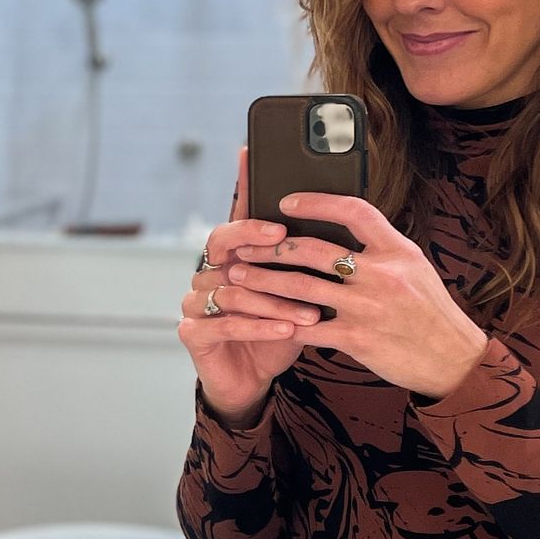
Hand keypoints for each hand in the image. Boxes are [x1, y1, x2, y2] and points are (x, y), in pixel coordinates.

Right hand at [178, 152, 321, 425]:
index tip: (251, 156)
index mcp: (235, 257)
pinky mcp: (193, 333)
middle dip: (251, 235)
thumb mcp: (301, 295)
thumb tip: (346, 227)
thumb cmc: (280, 332)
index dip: (241, 184)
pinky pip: (225, 324)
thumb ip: (310, 265)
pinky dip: (259, 326)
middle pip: (221, 241)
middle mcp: (210, 272)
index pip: (237, 212)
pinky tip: (287, 330)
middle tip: (281, 235)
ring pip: (231, 288)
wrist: (253, 382)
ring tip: (311, 310)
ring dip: (273, 298)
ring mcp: (196, 301)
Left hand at [221, 193, 488, 400]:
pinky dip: (281, 322)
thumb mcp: (413, 267)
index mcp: (397, 250)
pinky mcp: (358, 339)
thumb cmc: (429, 311)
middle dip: (271, 247)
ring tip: (238, 278)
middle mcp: (383, 274)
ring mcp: (369, 307)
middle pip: (314, 250)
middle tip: (243, 246)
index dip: (316, 203)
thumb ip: (380, 248)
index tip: (285, 202)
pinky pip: (308, 328)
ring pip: (301, 287)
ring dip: (263, 281)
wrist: (453, 359)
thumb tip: (339, 225)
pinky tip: (259, 318)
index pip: (353, 211)